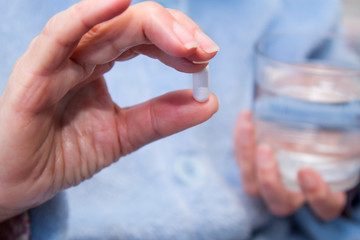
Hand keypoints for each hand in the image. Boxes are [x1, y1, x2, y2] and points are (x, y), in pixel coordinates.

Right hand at [0, 0, 218, 220]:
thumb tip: (208, 101)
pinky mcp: (34, 73)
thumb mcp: (123, 135)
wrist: (19, 183)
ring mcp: (59, 60)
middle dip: (174, 31)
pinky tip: (120, 3)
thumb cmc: (62, 154)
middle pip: (134, 24)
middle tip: (205, 50)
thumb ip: (162, 118)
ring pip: (107, 25)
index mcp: (101, 64)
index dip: (180, 44)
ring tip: (185, 40)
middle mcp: (83, 55)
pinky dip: (89, 17)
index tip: (207, 59)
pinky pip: (60, 35)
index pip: (147, 38)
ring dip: (150, 24)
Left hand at [234, 111, 345, 220]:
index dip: (316, 195)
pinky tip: (245, 115)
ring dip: (246, 155)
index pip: (323, 207)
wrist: (306, 135)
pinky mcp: (251, 168)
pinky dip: (240, 138)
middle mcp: (292, 194)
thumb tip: (354, 114)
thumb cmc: (330, 143)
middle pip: (278, 201)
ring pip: (251, 183)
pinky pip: (240, 160)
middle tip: (265, 149)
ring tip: (247, 126)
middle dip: (269, 179)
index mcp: (320, 194)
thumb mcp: (342, 144)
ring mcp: (268, 183)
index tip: (307, 172)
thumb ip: (347, 140)